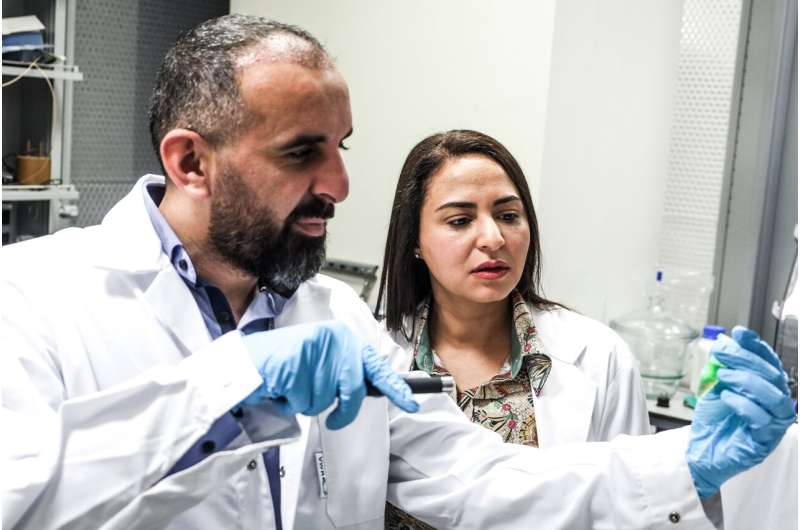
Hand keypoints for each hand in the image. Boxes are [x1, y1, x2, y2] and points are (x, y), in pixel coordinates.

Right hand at [241, 320, 418, 428]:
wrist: (244, 363)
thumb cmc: (284, 366)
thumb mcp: (320, 364)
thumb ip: (344, 373)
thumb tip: (372, 390)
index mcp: (342, 338)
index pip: (374, 366)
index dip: (394, 387)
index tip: (411, 403)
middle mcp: (332, 340)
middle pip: (351, 391)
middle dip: (341, 410)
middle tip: (332, 417)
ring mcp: (313, 351)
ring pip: (324, 401)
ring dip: (306, 402)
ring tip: (292, 387)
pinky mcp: (294, 366)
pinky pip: (302, 402)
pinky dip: (289, 403)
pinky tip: (280, 387)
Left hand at [686, 326, 795, 497]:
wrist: (700, 450)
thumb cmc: (713, 419)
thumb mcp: (715, 386)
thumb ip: (723, 366)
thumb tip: (728, 341)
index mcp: (766, 389)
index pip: (770, 363)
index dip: (757, 346)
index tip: (740, 333)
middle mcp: (775, 406)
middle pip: (773, 377)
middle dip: (746, 360)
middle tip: (721, 354)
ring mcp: (773, 425)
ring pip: (775, 398)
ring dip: (747, 381)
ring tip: (723, 377)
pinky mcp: (764, 443)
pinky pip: (763, 421)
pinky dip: (743, 404)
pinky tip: (726, 397)